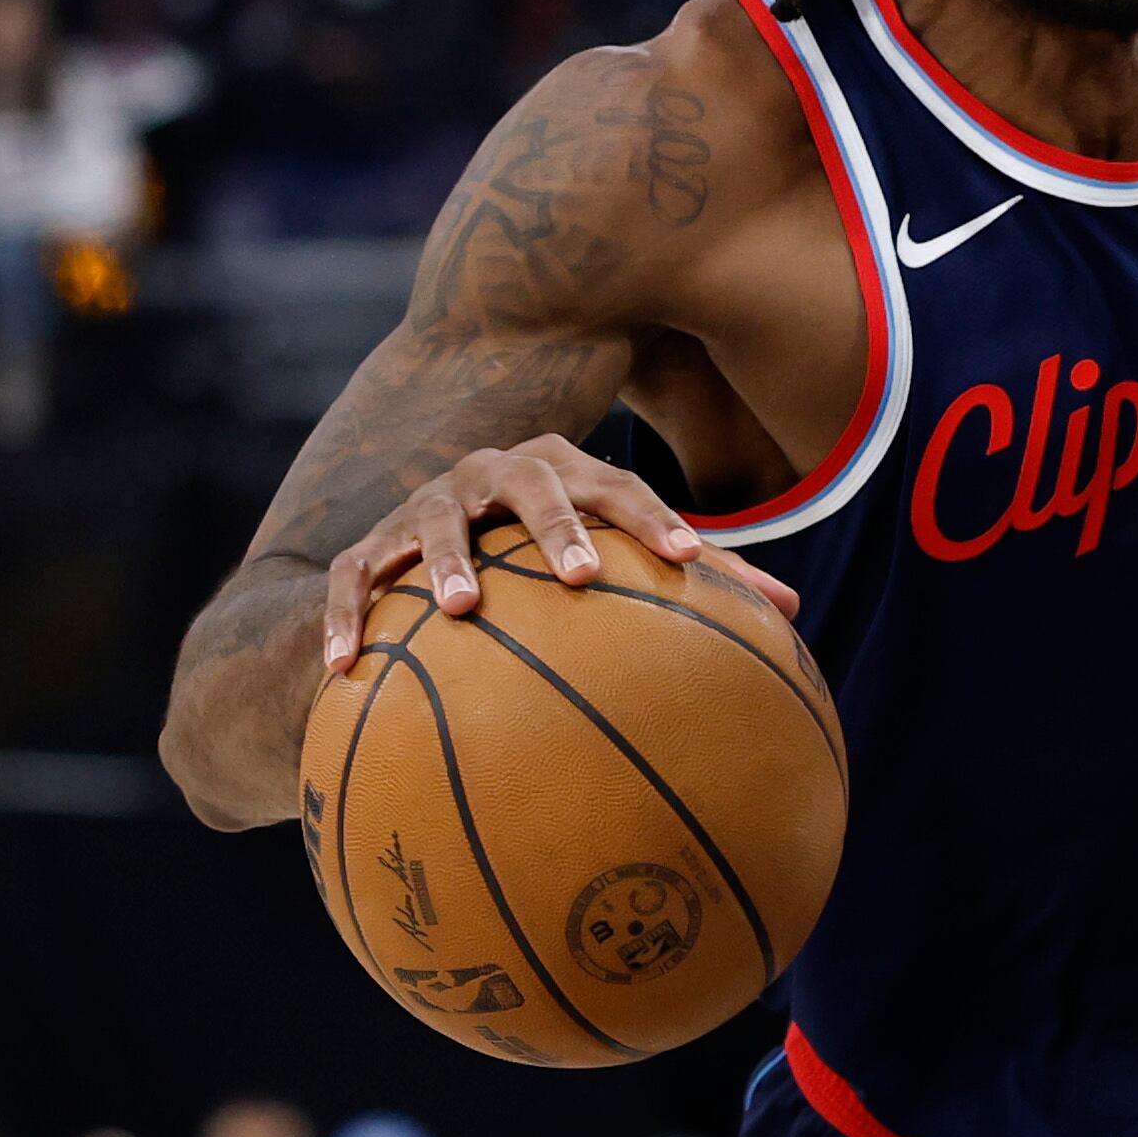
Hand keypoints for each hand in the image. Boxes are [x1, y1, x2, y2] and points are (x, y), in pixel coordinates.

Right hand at [317, 433, 798, 672]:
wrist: (429, 541)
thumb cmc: (551, 549)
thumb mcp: (617, 552)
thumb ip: (701, 577)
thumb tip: (794, 612)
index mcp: (563, 469)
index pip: (621, 486)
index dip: (655, 518)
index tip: (688, 560)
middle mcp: (494, 474)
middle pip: (533, 484)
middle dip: (559, 524)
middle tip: (584, 575)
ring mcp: (428, 505)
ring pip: (437, 520)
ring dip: (449, 558)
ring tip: (464, 607)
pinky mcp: (367, 546)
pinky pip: (351, 577)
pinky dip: (344, 616)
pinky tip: (344, 667)